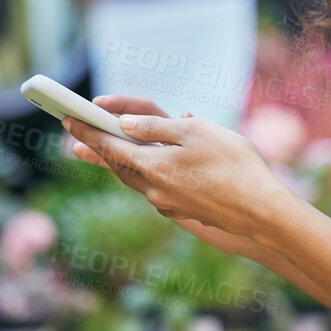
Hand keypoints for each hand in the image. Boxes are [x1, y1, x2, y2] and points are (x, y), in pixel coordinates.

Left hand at [62, 94, 298, 246]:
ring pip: (135, 179)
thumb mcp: (196, 133)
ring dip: (117, 162)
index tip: (68, 119)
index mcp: (153, 166)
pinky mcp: (183, 211)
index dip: (87, 131)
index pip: (109, 146)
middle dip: (96, 148)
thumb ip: (157, 127)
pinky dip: (143, 174)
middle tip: (75, 136)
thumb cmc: (234, 164)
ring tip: (100, 151)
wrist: (262, 211)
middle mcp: (154, 189)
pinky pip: (155, 188)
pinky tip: (148, 168)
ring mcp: (168, 204)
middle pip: (118, 165)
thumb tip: (123, 125)